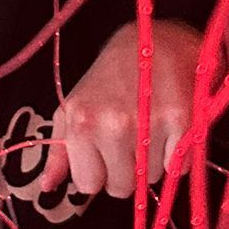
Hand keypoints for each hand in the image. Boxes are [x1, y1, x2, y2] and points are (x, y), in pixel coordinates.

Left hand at [40, 18, 200, 200]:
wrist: (155, 41)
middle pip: (122, 187)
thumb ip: (60, 151)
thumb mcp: (74, 107)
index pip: (88, 185)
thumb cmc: (110, 76)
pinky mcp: (182, 121)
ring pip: (151, 179)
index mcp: (82, 122)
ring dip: (152, 161)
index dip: (99, 173)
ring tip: (150, 127)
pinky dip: (177, 153)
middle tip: (131, 138)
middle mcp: (113, 125)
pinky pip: (179, 166)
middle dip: (127, 170)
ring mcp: (150, 123)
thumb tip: (46, 187)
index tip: (106, 154)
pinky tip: (170, 127)